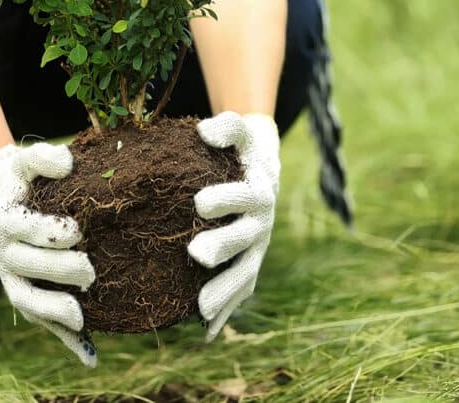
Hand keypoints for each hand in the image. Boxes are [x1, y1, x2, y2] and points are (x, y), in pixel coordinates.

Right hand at [0, 143, 97, 365]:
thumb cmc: (20, 177)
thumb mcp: (24, 159)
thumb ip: (42, 157)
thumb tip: (67, 162)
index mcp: (6, 219)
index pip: (22, 228)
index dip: (47, 231)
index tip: (76, 230)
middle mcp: (3, 252)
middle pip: (27, 266)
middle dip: (59, 269)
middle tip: (90, 270)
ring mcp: (11, 276)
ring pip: (27, 300)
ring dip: (54, 310)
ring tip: (82, 316)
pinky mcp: (23, 292)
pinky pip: (41, 319)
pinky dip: (63, 339)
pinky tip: (90, 357)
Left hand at [187, 112, 279, 340]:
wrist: (264, 164)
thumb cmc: (241, 148)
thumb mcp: (241, 131)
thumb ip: (228, 126)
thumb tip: (204, 132)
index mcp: (259, 188)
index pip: (245, 195)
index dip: (226, 199)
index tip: (198, 202)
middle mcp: (263, 220)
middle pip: (246, 237)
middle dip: (222, 246)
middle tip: (194, 253)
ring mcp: (259, 246)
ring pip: (246, 271)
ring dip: (226, 289)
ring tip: (200, 306)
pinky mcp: (252, 264)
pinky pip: (241, 290)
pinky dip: (227, 311)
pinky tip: (206, 332)